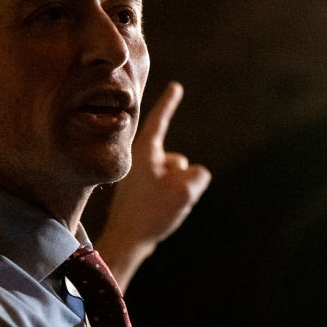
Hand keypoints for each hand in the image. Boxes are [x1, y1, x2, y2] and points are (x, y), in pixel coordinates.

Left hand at [95, 81, 211, 291]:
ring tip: (160, 209)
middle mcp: (139, 160)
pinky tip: (159, 215)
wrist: (128, 240)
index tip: (175, 86)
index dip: (169, 102)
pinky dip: (169, 201)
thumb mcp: (185, 190)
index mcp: (144, 151)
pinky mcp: (140, 193)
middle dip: (180, 179)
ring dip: (176, 191)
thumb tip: (195, 174)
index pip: (159, 119)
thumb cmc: (151, 212)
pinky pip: (167, 191)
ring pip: (173, 178)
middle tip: (165, 200)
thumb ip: (198, 175)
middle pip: (176, 161)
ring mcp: (139, 178)